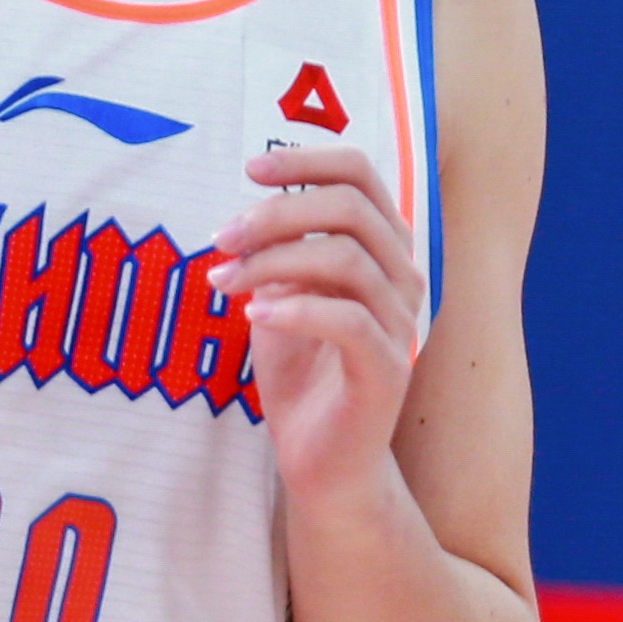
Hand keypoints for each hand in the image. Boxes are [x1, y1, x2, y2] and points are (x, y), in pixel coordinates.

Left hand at [212, 147, 423, 504]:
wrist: (321, 461)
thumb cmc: (302, 374)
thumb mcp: (281, 297)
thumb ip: (277, 252)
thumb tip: (247, 212)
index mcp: (381, 250)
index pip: (359, 176)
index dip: (307, 160)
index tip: (250, 169)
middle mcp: (402, 278)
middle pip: (351, 208)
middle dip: (277, 213)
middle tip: (221, 238)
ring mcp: (400, 324)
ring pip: (346, 258)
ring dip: (272, 261)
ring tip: (222, 281)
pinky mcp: (387, 370)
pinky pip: (349, 320)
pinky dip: (295, 308)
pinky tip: (253, 316)